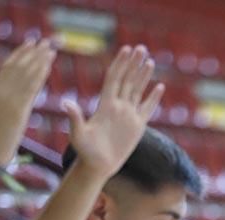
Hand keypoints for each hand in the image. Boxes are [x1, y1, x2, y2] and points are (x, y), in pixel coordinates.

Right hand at [0, 40, 55, 164]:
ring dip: (39, 58)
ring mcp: (8, 100)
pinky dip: (40, 73)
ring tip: (51, 47)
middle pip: (18, 66)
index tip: (30, 44)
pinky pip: (30, 87)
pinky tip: (49, 64)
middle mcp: (0, 93)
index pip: (7, 68)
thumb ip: (3, 110)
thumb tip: (8, 108)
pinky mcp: (17, 110)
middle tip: (46, 41)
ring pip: (25, 73)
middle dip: (32, 52)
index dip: (19, 54)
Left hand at [62, 45, 162, 178]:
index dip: (121, 63)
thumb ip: (74, 118)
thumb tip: (65, 103)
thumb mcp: (78, 134)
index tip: (127, 49)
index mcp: (105, 104)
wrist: (98, 166)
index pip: (114, 78)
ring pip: (137, 90)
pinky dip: (153, 97)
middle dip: (133, 64)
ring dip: (143, 75)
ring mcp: (128, 115)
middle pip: (127, 79)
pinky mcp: (137, 126)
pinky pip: (147, 108)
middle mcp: (117, 106)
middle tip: (141, 48)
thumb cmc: (85, 151)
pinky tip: (159, 87)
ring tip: (149, 60)